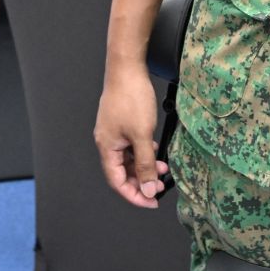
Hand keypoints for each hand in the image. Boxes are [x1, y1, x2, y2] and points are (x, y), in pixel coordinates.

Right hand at [94, 63, 167, 208]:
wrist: (127, 68)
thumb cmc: (131, 97)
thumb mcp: (142, 135)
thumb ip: (145, 164)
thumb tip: (148, 189)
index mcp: (107, 147)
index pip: (117, 182)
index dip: (134, 195)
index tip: (152, 202)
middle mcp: (107, 141)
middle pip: (122, 172)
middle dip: (141, 181)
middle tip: (159, 187)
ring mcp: (114, 132)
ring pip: (128, 159)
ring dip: (144, 166)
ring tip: (162, 168)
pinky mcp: (121, 123)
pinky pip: (130, 145)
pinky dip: (143, 152)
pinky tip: (155, 150)